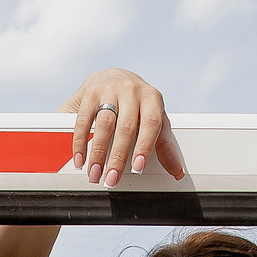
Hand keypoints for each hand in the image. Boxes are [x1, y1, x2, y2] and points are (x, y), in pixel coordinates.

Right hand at [60, 68, 184, 187]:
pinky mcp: (90, 93)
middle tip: (111, 179)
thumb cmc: (137, 103)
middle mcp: (131, 91)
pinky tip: (80, 159)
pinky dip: (80, 142)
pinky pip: (83, 120)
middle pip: (126, 127)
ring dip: (97, 153)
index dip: (144, 147)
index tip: (137, 168)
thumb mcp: (154, 118)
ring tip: (94, 173)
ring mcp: (109, 90)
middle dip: (117, 157)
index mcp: (151, 97)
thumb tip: (177, 171)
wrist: (113, 77)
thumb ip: (164, 145)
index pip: (151, 123)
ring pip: (104, 124)